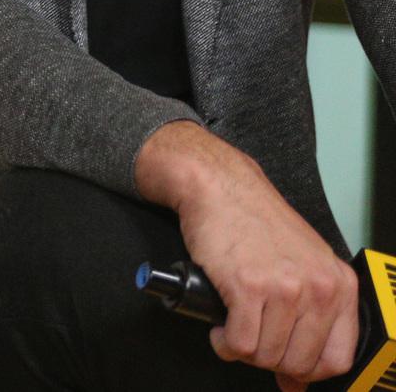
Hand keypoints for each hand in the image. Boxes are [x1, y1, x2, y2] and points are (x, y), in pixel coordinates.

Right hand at [136, 121, 355, 388]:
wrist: (221, 188)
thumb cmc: (256, 224)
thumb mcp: (299, 267)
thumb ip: (307, 321)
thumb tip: (295, 381)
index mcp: (339, 284)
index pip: (337, 357)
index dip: (307, 371)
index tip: (288, 371)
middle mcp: (318, 287)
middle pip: (298, 362)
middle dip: (269, 361)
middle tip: (253, 342)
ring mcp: (285, 287)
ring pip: (266, 355)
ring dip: (244, 352)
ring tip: (234, 330)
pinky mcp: (248, 286)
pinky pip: (239, 342)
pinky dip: (226, 344)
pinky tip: (221, 328)